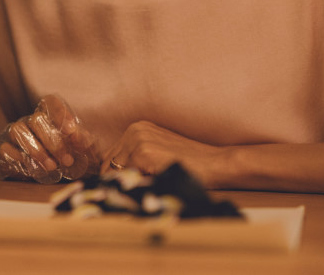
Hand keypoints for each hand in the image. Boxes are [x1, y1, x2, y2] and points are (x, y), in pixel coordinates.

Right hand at [0, 94, 102, 182]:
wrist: (45, 188)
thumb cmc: (65, 164)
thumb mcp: (80, 155)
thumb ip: (83, 144)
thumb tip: (79, 136)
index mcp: (48, 118)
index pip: (50, 102)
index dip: (60, 112)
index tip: (72, 131)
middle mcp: (28, 123)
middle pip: (36, 119)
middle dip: (53, 142)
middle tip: (67, 160)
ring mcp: (12, 137)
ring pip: (17, 130)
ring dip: (37, 151)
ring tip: (52, 167)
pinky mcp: (2, 153)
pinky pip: (5, 149)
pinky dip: (19, 160)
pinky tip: (32, 170)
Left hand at [106, 120, 225, 185]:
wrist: (214, 163)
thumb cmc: (189, 163)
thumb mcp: (158, 153)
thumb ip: (136, 160)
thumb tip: (114, 178)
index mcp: (136, 129)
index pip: (111, 156)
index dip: (115, 175)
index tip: (121, 188)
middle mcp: (134, 130)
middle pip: (109, 163)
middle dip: (117, 180)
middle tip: (130, 193)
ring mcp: (138, 140)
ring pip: (117, 171)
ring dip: (127, 184)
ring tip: (145, 190)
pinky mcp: (143, 152)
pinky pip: (129, 176)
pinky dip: (137, 186)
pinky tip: (152, 187)